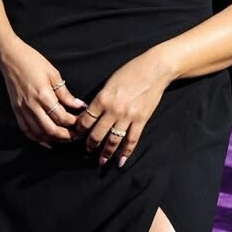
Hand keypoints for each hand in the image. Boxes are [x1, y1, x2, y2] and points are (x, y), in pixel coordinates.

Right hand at [0, 40, 86, 147]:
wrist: (11, 58)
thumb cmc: (33, 62)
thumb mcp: (53, 74)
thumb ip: (65, 93)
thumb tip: (79, 105)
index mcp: (43, 95)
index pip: (61, 117)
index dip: (74, 123)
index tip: (81, 122)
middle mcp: (32, 105)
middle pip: (51, 129)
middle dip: (66, 135)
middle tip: (76, 135)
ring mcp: (22, 109)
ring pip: (39, 133)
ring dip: (53, 139)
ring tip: (64, 138)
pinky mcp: (16, 111)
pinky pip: (26, 130)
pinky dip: (37, 139)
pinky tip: (47, 141)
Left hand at [72, 51, 168, 167]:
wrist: (154, 69)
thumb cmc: (130, 72)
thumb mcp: (109, 83)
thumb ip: (100, 99)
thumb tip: (90, 114)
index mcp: (102, 98)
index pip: (85, 121)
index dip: (79, 131)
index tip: (77, 136)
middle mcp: (113, 110)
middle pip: (96, 134)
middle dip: (90, 145)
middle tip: (86, 152)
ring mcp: (128, 116)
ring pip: (113, 140)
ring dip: (105, 153)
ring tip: (101, 161)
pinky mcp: (141, 120)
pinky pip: (131, 140)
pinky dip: (126, 153)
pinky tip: (120, 162)